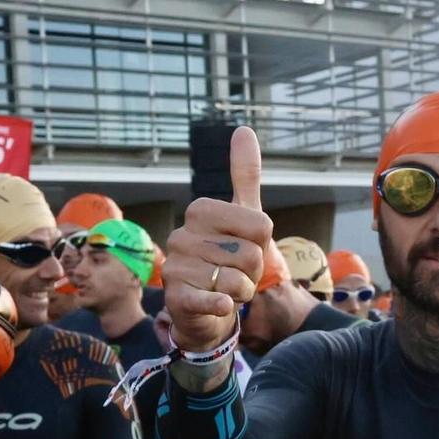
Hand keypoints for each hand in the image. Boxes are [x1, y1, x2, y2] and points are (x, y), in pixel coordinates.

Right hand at [162, 126, 270, 361]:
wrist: (204, 308)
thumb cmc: (226, 258)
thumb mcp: (241, 215)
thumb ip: (244, 174)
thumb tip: (244, 129)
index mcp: (200, 210)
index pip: (262, 226)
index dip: (262, 244)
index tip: (244, 246)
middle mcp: (182, 235)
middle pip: (252, 255)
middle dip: (252, 271)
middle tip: (234, 272)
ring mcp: (176, 267)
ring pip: (239, 281)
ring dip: (242, 291)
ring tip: (224, 288)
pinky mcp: (178, 299)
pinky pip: (214, 300)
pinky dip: (224, 305)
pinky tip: (222, 305)